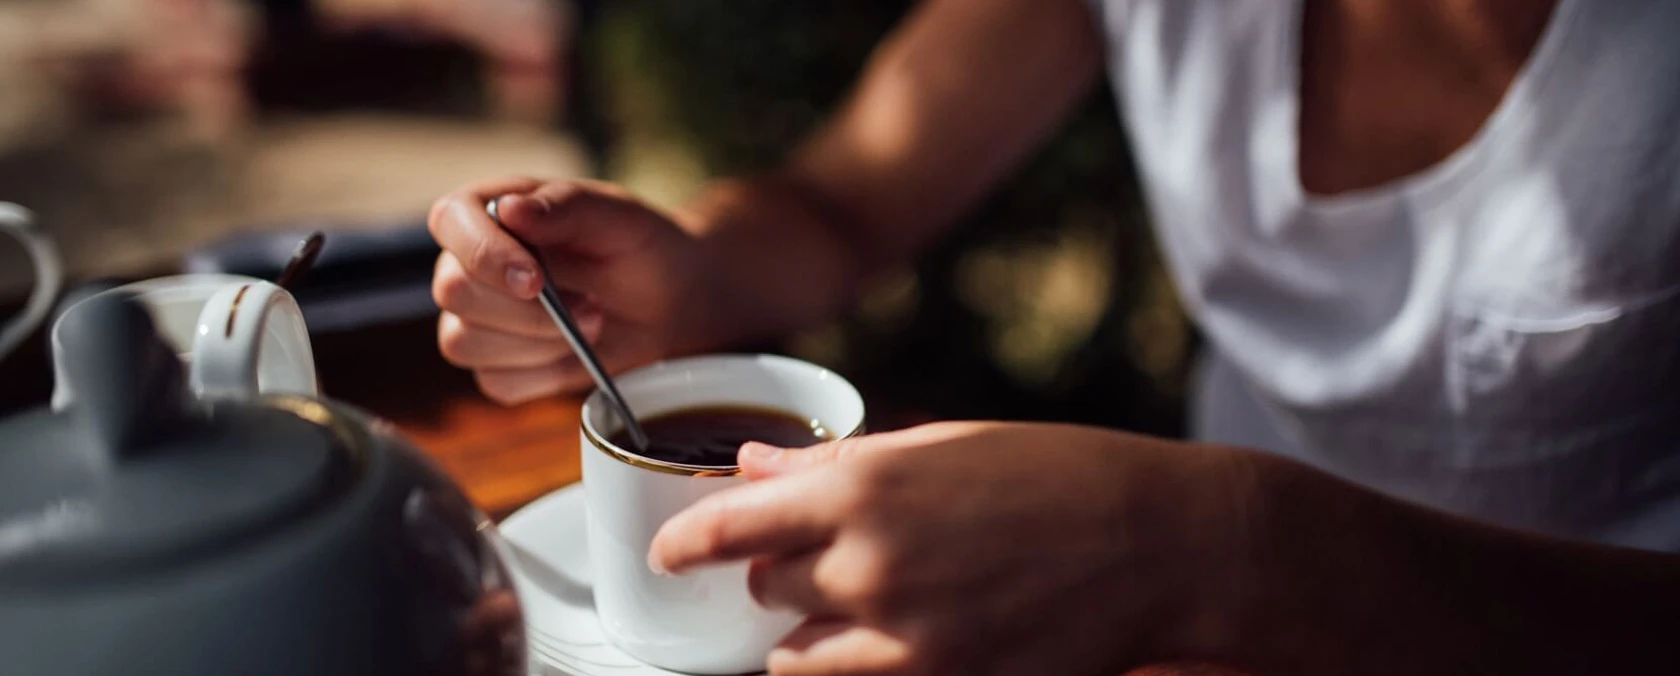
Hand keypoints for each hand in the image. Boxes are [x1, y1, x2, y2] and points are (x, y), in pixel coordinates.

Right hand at [429, 177, 718, 403]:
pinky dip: (542, 375)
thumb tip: (509, 209)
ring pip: (464, 343)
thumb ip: (567, 206)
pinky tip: (575, 354)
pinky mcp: (496, 364)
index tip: (535, 279)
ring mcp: (476, 317)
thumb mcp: (618, 216)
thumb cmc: (638, 246)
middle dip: (527, 311)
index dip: (484, 255)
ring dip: (537, 344)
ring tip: (590, 324)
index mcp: (488, 209)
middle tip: (590, 306)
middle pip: (453, 292)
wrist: (668, 299)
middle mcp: (470, 262)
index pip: (451, 222)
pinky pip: (495, 383)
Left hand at [648, 422, 1261, 675]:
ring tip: (862, 609)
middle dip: (780, 579)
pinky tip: (896, 640)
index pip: (732, 526)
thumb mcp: (944, 446)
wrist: (1160, 541)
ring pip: (796, 660)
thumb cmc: (1056, 475)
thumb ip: (839, 465)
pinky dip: (857, 670)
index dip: (686, 543)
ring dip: (810, 637)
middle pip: (766, 592)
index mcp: (866, 488)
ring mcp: (906, 636)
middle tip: (822, 563)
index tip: (667, 552)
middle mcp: (871, 563)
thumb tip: (755, 466)